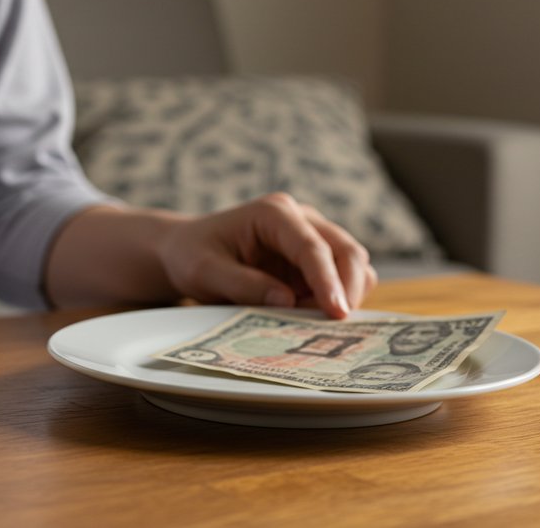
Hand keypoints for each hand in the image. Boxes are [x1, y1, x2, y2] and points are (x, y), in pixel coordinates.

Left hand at [155, 193, 376, 318]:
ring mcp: (312, 237)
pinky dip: (337, 300)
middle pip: (347, 251)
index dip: (328, 280)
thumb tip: (287, 301)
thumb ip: (243, 284)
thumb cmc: (192, 256)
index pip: (312, 246)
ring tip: (314, 323)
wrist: (187, 251)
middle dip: (348, 289)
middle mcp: (300, 218)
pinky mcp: (314, 260)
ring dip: (345, 296)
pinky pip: (342, 279)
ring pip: (353, 264)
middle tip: (337, 327)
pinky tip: (313, 318)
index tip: (337, 313)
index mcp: (273, 213)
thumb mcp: (204, 272)